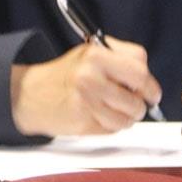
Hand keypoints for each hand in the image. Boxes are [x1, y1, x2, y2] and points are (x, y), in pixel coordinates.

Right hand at [10, 36, 162, 136]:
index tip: (151, 92)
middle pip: (137, 96)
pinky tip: (101, 116)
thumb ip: (121, 59)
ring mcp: (87, 102)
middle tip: (140, 104)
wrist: (31, 94)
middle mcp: (91, 77)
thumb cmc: (65, 74)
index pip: (139, 68)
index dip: (150, 82)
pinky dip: (112, 126)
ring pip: (128, 117)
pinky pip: (113, 129)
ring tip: (115, 110)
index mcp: (96, 55)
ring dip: (127, 118)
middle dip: (143, 103)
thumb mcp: (91, 53)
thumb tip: (147, 78)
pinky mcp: (83, 123)